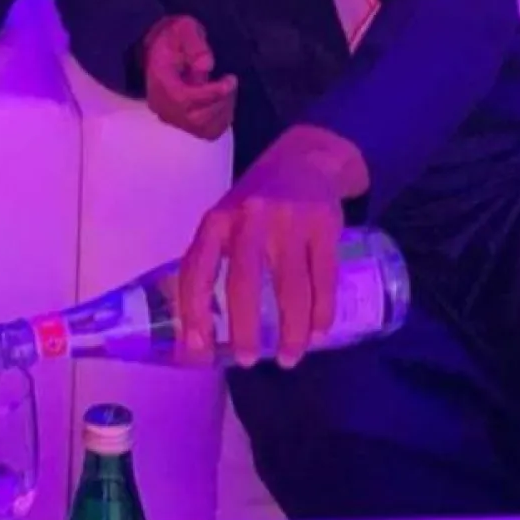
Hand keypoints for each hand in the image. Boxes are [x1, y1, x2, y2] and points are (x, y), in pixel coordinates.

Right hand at [142, 15, 236, 140]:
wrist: (159, 48)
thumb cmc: (173, 37)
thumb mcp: (184, 28)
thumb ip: (194, 44)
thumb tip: (206, 66)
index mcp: (159, 81)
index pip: (183, 98)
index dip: (211, 94)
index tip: (230, 80)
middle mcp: (161, 104)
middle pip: (194, 118)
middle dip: (220, 102)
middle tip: (230, 82)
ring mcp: (170, 116)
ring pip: (201, 128)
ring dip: (222, 112)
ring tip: (228, 90)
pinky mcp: (180, 122)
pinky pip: (204, 132)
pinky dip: (220, 122)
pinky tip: (225, 103)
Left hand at [178, 125, 368, 368]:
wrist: (305, 159)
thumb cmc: (256, 202)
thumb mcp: (227, 218)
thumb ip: (215, 259)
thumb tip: (201, 326)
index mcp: (217, 220)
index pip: (198, 268)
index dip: (195, 309)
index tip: (199, 347)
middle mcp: (250, 218)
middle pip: (244, 282)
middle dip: (245, 329)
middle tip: (248, 360)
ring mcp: (289, 221)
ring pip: (291, 288)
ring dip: (291, 331)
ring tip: (288, 357)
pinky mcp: (324, 225)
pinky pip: (324, 279)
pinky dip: (321, 312)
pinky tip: (318, 332)